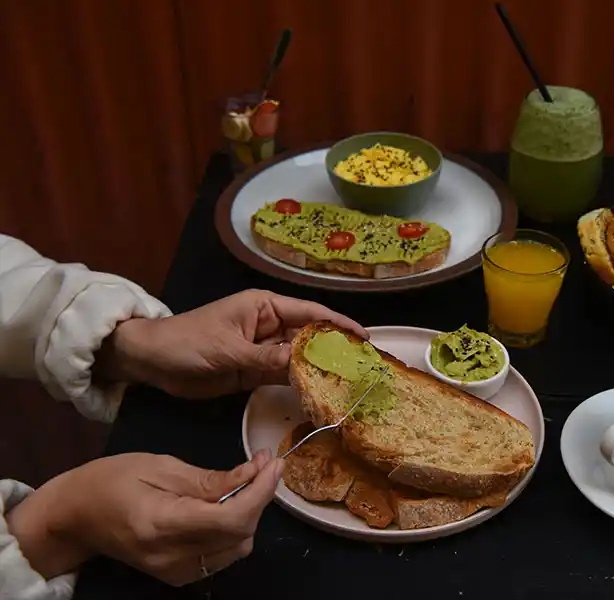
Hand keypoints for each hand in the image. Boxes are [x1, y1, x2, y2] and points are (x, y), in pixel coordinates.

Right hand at [7, 450, 282, 585]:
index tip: (274, 463)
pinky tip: (226, 504)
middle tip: (262, 463)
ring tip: (245, 481)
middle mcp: (172, 557)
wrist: (75, 517)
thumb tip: (255, 472)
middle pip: (240, 534)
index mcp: (162, 525)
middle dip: (260, 497)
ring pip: (238, 547)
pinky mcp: (178, 577)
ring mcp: (175, 572)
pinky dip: (235, 529)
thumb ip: (210, 478)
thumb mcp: (160, 466)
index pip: (231, 519)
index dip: (261, 492)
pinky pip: (223, 555)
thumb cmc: (112, 480)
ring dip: (250, 513)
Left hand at [97, 289, 366, 397]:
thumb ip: (267, 358)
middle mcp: (269, 326)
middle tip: (363, 369)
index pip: (310, 313)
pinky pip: (284, 376)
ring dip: (320, 370)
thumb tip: (303, 364)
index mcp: (265, 308)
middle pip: (310, 337)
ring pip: (300, 359)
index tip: (364, 339)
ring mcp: (263, 350)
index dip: (339, 324)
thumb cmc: (187, 342)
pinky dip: (300, 384)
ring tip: (349, 384)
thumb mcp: (228, 350)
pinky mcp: (254, 371)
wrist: (151, 361)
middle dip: (335, 350)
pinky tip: (319, 393)